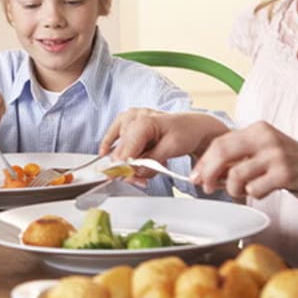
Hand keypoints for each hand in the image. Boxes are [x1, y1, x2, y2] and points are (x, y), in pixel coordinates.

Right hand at [100, 109, 229, 180]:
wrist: (193, 125)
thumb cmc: (186, 132)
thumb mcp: (171, 149)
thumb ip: (150, 162)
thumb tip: (132, 173)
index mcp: (145, 121)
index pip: (127, 148)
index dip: (124, 167)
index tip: (124, 179)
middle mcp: (134, 116)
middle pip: (121, 150)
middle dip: (130, 168)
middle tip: (142, 181)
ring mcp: (130, 117)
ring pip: (119, 146)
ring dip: (130, 161)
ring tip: (149, 164)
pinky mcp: (127, 120)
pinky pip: (113, 134)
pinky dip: (112, 146)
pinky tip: (104, 152)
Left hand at [192, 121, 297, 203]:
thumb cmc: (293, 167)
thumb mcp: (264, 154)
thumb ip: (239, 158)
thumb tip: (206, 173)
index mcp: (257, 129)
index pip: (219, 142)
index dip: (203, 161)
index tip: (196, 177)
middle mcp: (265, 137)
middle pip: (222, 153)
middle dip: (209, 174)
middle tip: (207, 188)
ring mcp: (276, 154)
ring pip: (236, 174)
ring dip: (233, 189)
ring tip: (243, 192)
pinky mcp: (286, 172)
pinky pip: (255, 188)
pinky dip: (254, 195)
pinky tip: (264, 192)